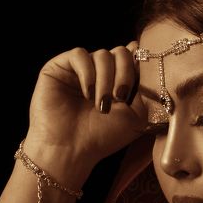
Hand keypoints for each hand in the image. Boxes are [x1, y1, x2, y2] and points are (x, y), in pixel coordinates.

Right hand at [24, 41, 149, 168]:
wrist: (70, 150)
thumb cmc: (102, 137)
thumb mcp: (136, 115)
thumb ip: (143, 86)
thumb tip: (139, 51)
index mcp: (117, 82)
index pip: (132, 59)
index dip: (138, 66)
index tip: (137, 84)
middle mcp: (99, 74)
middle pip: (120, 53)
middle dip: (124, 74)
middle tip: (119, 97)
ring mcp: (80, 70)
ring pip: (102, 54)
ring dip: (106, 79)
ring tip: (101, 104)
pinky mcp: (59, 68)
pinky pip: (79, 54)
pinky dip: (87, 73)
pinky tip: (87, 93)